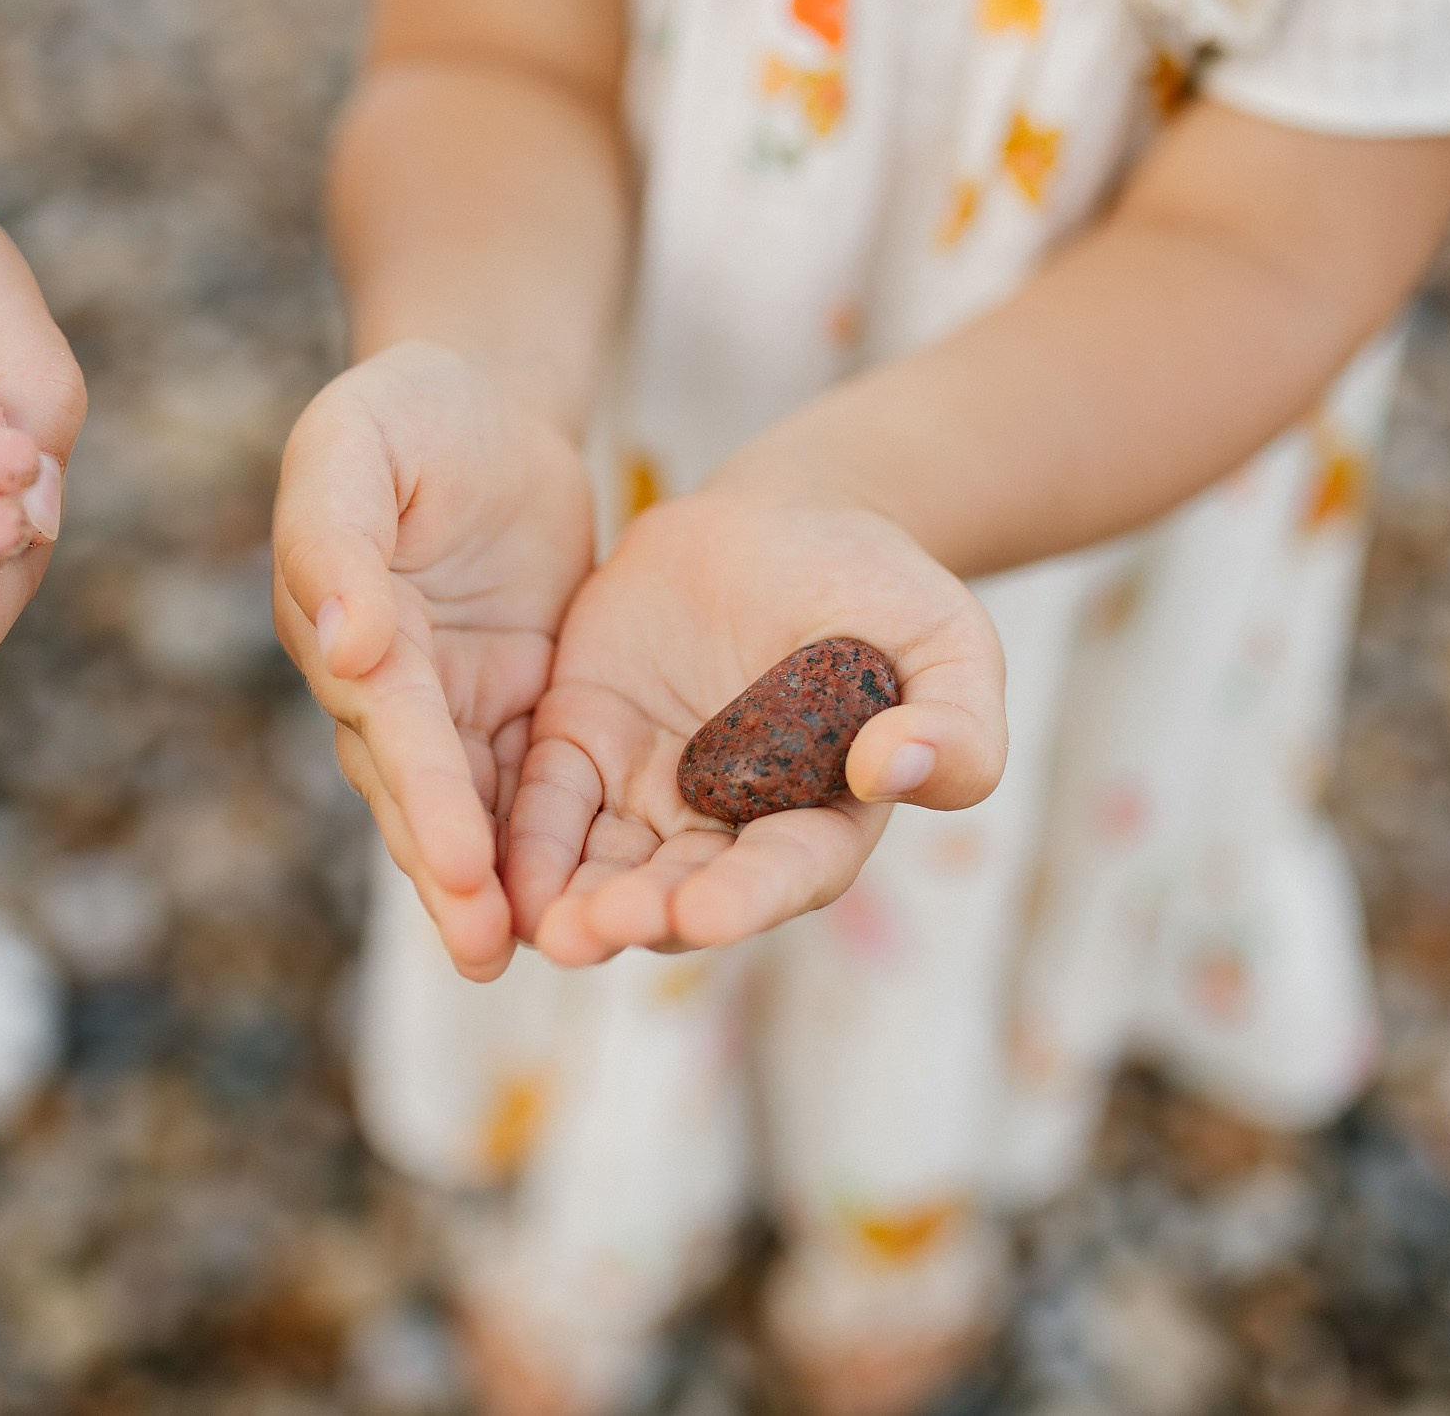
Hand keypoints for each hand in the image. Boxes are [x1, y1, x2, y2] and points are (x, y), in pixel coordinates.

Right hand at [272, 343, 596, 979]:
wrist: (481, 403)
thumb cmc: (406, 410)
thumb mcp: (357, 439)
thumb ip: (335, 533)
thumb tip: (343, 639)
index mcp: (345, 622)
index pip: (392, 723)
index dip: (426, 795)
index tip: (460, 864)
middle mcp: (391, 687)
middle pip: (424, 794)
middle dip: (453, 876)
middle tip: (490, 951)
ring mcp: (454, 704)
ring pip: (476, 810)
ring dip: (494, 887)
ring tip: (526, 960)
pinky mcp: (522, 705)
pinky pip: (537, 785)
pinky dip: (550, 846)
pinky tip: (587, 905)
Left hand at [504, 486, 1007, 965]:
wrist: (788, 518)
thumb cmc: (884, 589)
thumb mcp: (946, 645)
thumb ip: (954, 721)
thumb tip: (898, 767)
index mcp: (822, 819)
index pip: (784, 873)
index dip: (744, 897)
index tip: (702, 911)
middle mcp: (729, 828)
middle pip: (680, 889)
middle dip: (639, 914)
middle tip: (595, 932)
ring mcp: (650, 791)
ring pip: (605, 866)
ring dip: (572, 901)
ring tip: (544, 926)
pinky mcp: (583, 742)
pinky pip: (546, 802)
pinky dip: (524, 839)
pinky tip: (495, 870)